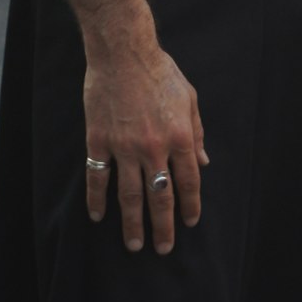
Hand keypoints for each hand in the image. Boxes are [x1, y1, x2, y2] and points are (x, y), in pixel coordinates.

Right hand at [84, 45, 207, 253]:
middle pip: (159, 196)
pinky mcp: (98, 141)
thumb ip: (196, 133)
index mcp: (179, 136)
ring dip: (132, 222)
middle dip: (163, 226)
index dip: (190, 205)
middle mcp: (154, 147)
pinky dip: (96, 199)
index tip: (189, 222)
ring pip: (128, 195)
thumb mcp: (189, 98)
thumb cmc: (160, 71)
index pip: (188, 181)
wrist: (123, 52)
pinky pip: (97, 177)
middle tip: (162, 249)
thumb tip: (204, 162)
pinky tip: (98, 216)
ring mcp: (124, 147)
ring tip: (134, 244)